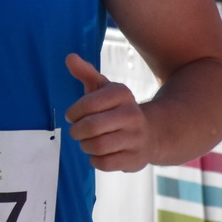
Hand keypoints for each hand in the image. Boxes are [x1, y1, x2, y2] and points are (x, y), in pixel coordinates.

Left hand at [65, 53, 152, 171]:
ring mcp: (136, 138)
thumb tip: (69, 58)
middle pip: (91, 127)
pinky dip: (95, 160)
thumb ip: (86, 73)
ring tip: (87, 142)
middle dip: (77, 131)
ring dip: (85, 146)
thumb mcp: (104, 90)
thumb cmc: (117, 110)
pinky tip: (98, 154)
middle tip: (76, 132)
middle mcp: (132, 114)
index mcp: (122, 94)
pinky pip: (105, 163)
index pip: (88, 103)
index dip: (73, 112)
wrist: (151, 133)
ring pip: (98, 146)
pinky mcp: (135, 159)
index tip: (71, 116)